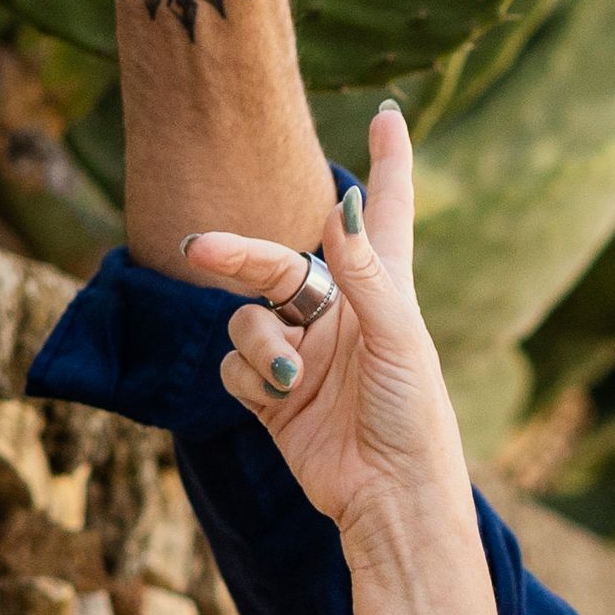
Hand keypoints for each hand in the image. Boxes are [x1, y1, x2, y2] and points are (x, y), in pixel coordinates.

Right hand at [193, 103, 454, 531]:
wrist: (389, 500)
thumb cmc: (414, 417)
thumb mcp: (398, 339)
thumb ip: (366, 272)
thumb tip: (342, 203)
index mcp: (385, 291)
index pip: (385, 212)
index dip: (389, 162)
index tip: (388, 115)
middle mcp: (341, 315)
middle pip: (278, 263)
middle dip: (240, 255)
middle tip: (200, 249)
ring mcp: (304, 354)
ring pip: (247, 319)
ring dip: (260, 344)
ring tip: (292, 377)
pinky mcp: (275, 397)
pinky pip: (236, 368)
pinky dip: (251, 378)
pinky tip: (281, 400)